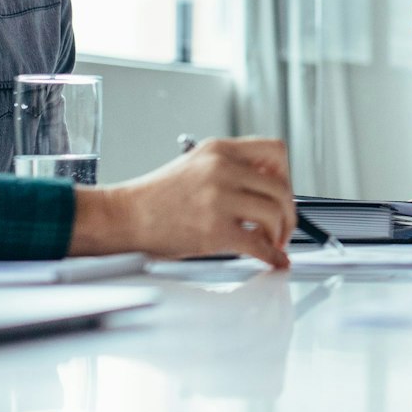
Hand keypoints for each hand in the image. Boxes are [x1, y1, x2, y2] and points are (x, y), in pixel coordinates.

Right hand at [69, 137, 294, 265]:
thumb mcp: (195, 165)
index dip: (286, 174)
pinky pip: (259, 245)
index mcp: (219, 150)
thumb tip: (266, 188)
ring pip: (274, 213)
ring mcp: (219, 199)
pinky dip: (272, 257)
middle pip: (280, 187)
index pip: (275, 151)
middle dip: (288, 212)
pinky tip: (272, 261)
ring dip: (280, 234)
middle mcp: (222, 169)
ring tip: (272, 243)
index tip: (282, 192)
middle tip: (284, 227)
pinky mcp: (215, 230)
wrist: (124, 217)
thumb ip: (230, 169)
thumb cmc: (155, 197)